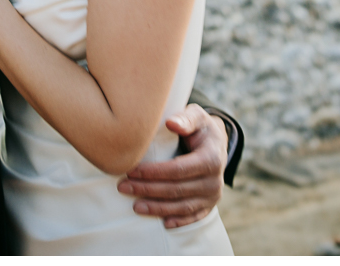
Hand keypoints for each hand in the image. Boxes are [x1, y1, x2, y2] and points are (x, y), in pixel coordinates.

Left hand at [116, 104, 227, 227]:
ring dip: (157, 208)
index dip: (153, 172)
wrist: (216, 142)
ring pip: (182, 207)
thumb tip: (171, 123)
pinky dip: (179, 221)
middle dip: (147, 189)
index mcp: (211, 158)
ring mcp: (213, 195)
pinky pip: (193, 216)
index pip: (177, 169)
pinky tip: (163, 223)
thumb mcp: (196, 116)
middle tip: (123, 187)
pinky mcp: (209, 205)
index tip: (130, 170)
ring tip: (135, 206)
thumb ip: (185, 118)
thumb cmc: (200, 127)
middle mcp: (214, 180)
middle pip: (176, 189)